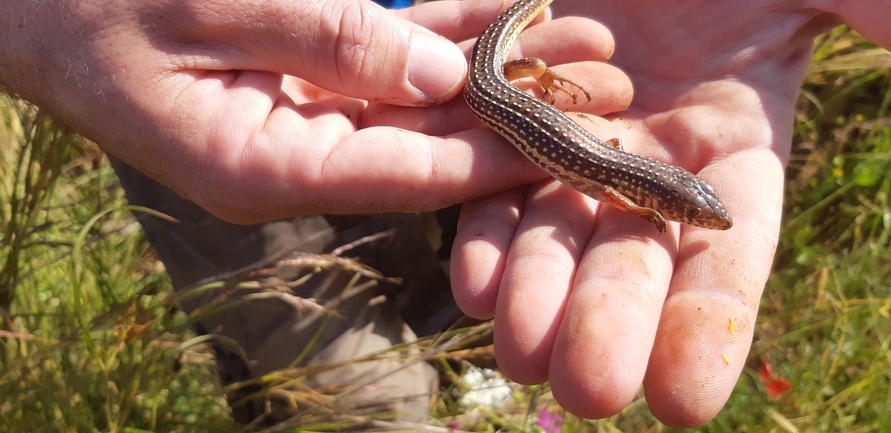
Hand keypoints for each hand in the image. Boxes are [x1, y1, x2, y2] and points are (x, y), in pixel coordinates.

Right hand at [0, 0, 625, 223]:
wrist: (42, 3)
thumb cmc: (95, 4)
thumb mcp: (202, 9)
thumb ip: (323, 41)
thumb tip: (439, 75)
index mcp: (269, 169)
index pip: (411, 172)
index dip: (499, 154)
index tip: (579, 141)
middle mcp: (302, 157)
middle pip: (431, 142)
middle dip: (521, 112)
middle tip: (611, 86)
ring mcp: (307, 121)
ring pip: (424, 100)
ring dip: (502, 72)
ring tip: (589, 46)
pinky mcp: (309, 82)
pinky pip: (394, 63)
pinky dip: (451, 41)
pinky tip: (513, 20)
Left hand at [449, 0, 888, 426]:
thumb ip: (877, 22)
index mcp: (736, 155)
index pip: (728, 263)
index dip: (708, 332)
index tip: (684, 400)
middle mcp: (651, 171)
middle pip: (629, 266)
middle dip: (608, 329)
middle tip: (588, 391)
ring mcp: (577, 150)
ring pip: (554, 241)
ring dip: (536, 301)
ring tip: (521, 352)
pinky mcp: (514, 122)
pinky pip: (494, 191)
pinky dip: (485, 238)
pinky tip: (475, 285)